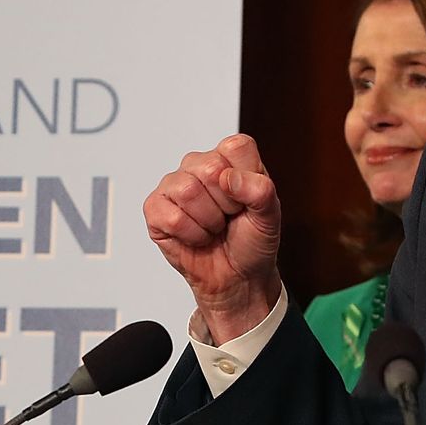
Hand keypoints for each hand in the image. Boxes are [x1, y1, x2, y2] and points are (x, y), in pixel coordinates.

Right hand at [143, 133, 282, 341]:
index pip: (235, 147)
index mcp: (228, 157)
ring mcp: (173, 185)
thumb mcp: (270, 215)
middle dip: (225, 204)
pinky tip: (196, 237)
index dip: (245, 180)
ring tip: (212, 228)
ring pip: (187, 190)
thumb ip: (259, 190)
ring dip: (207, 221)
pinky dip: (191, 235)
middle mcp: (198, 165)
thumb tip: (227, 177)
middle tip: (229, 217)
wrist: (237, 277)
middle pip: (209, 169)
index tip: (247, 200)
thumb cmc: (251, 241)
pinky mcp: (155, 208)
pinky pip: (170, 216)